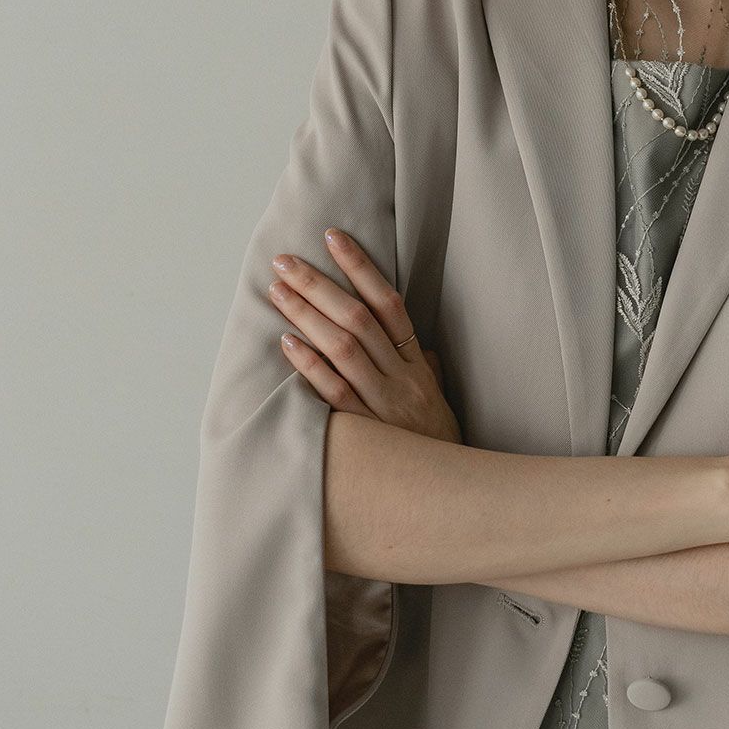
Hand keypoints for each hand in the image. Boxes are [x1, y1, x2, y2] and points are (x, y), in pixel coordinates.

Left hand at [267, 228, 462, 443]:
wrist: (451, 491)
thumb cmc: (435, 442)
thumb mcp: (435, 397)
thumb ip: (422, 366)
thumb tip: (413, 344)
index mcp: (415, 364)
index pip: (389, 303)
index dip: (361, 267)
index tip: (332, 237)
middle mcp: (400, 377)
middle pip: (359, 318)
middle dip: (319, 285)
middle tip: (286, 261)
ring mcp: (382, 402)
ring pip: (344, 348)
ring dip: (307, 315)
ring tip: (278, 291)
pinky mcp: (365, 429)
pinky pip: (335, 392)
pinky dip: (310, 365)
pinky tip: (287, 343)